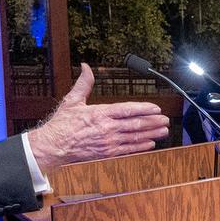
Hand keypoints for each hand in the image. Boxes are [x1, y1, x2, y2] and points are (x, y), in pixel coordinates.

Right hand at [25, 64, 169, 169]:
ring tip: (163, 131)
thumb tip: (85, 67)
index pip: (127, 110)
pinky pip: (128, 150)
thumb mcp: (72, 100)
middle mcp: (107, 128)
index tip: (156, 108)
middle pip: (135, 124)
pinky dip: (140, 147)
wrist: (54, 146)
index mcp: (100, 113)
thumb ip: (84, 84)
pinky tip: (150, 144)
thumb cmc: (62, 124)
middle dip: (153, 122)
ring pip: (135, 137)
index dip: (144, 109)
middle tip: (166, 120)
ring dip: (151, 134)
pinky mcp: (107, 153)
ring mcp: (108, 141)